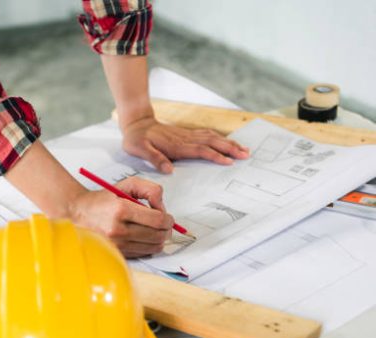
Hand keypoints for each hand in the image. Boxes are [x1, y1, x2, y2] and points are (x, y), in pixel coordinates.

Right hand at [67, 176, 173, 257]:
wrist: (78, 213)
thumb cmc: (103, 200)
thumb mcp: (126, 185)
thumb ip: (150, 190)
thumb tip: (162, 208)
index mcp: (121, 210)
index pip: (157, 219)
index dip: (168, 218)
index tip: (167, 216)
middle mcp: (118, 230)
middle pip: (158, 235)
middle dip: (167, 229)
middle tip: (164, 223)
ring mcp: (117, 244)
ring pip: (153, 247)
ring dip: (160, 238)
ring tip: (154, 229)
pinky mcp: (117, 253)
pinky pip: (143, 253)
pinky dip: (149, 246)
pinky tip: (144, 237)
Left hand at [121, 116, 249, 172]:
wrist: (136, 123)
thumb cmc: (136, 139)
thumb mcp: (139, 149)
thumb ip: (154, 158)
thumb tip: (169, 170)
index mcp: (176, 145)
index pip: (200, 150)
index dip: (215, 155)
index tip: (228, 161)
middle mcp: (185, 139)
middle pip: (212, 142)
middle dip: (230, 148)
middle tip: (246, 155)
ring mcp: (187, 135)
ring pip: (212, 137)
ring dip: (228, 143)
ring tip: (244, 149)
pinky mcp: (187, 134)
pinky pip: (207, 135)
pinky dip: (220, 138)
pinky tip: (228, 142)